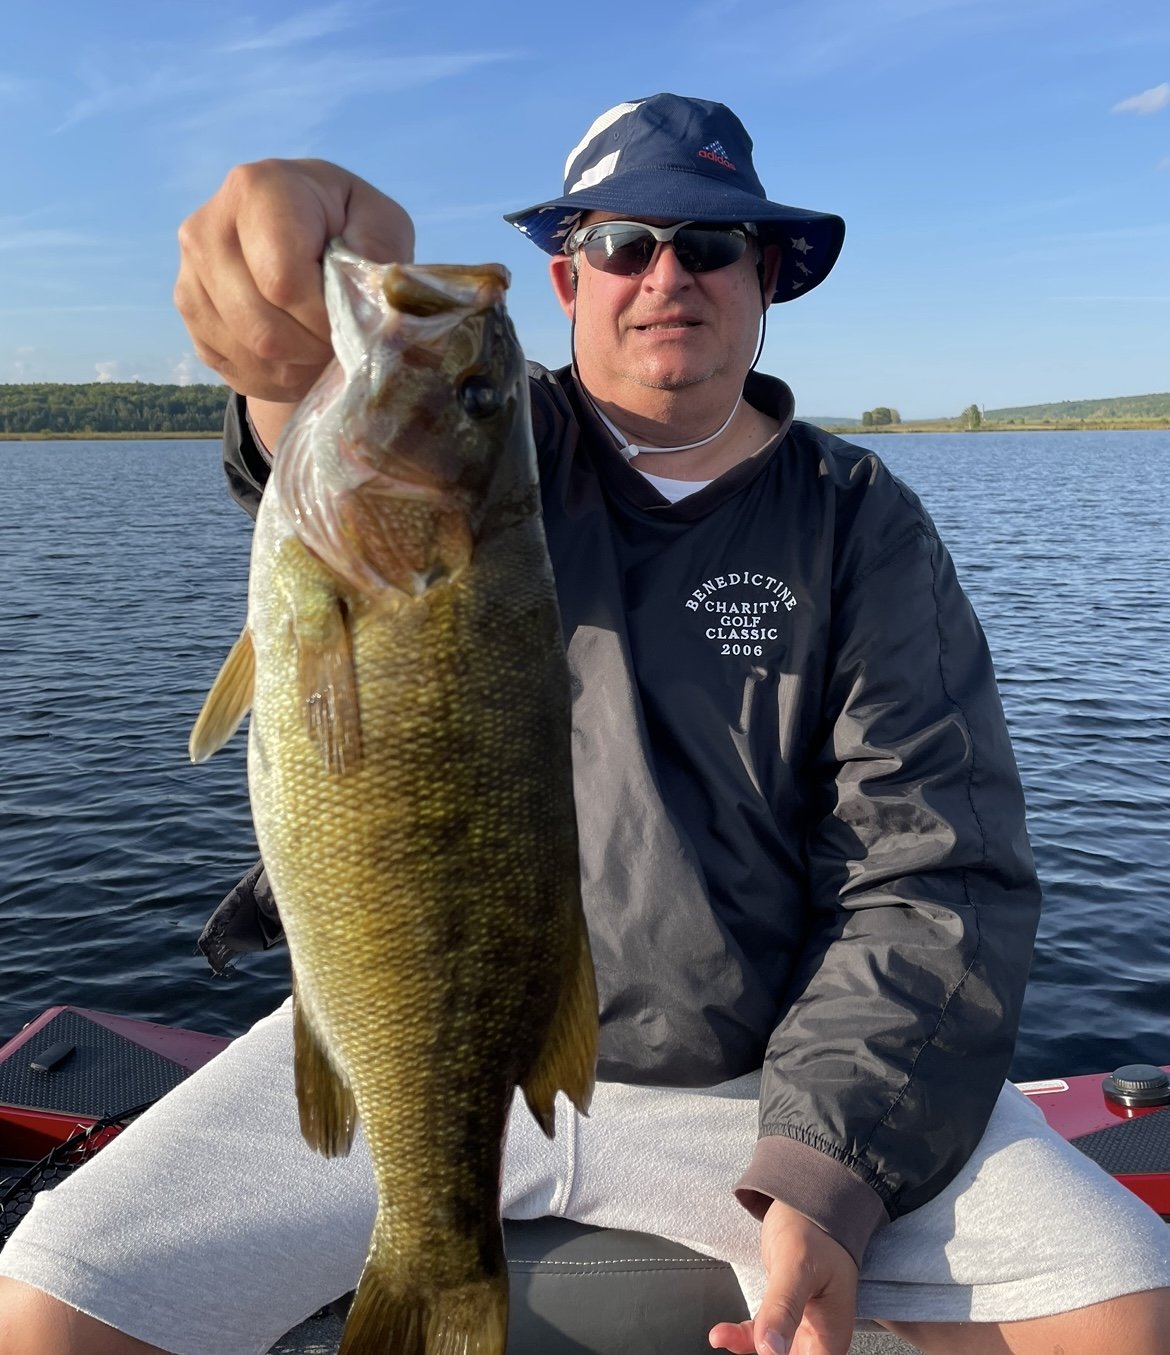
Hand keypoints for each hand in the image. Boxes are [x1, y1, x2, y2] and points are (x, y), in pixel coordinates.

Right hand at [174, 158, 413, 404]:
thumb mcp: (381, 222)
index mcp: (257, 190)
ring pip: (250, 353)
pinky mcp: (190, 312)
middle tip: (340, 338)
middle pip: (263, 328)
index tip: (352, 315)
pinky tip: (298, 352)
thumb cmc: (348, 226)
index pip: (283, 282)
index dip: (326, 317)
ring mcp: (191, 273)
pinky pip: (236, 367)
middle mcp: (208, 228)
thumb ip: (379, 252)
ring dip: (300, 365)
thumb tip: (368, 300)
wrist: (305, 233)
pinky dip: (277, 375)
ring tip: (323, 344)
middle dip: (315, 348)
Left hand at [709, 1200, 857, 1354]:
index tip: (761, 1351)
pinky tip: (721, 1333)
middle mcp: (819, 1338)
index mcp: (831, 1336)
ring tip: (720, 1336)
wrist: (809, 1199)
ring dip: (746, 1348)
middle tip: (731, 1341)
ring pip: (771, 1352)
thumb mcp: (796, 1265)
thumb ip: (783, 1309)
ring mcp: (802, 1327)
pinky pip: (762, 1335)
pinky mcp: (785, 1313)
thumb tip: (769, 1350)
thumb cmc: (815, 1228)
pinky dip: (742, 1336)